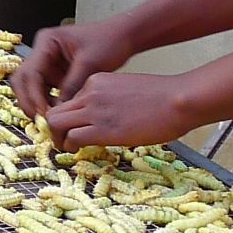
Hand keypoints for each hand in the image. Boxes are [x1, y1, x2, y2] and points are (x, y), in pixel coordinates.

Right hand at [10, 17, 140, 121]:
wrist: (123, 36)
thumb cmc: (109, 41)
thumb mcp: (90, 63)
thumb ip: (72, 86)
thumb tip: (58, 110)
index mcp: (47, 42)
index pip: (31, 72)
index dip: (34, 95)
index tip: (45, 113)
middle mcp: (42, 52)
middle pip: (22, 80)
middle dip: (28, 101)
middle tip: (41, 121)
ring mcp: (47, 64)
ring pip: (29, 88)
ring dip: (36, 105)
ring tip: (50, 122)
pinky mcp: (55, 75)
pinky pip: (43, 92)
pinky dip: (46, 104)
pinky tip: (58, 116)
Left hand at [36, 69, 199, 150]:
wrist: (178, 99)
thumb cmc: (163, 97)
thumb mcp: (128, 90)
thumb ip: (110, 100)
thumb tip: (107, 118)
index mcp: (96, 81)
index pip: (69, 99)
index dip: (69, 116)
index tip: (74, 126)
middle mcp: (90, 92)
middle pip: (55, 110)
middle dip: (54, 127)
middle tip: (62, 139)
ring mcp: (94, 110)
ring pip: (56, 123)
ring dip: (57, 138)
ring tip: (66, 148)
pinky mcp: (102, 128)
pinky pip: (73, 137)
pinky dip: (70, 146)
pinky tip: (77, 151)